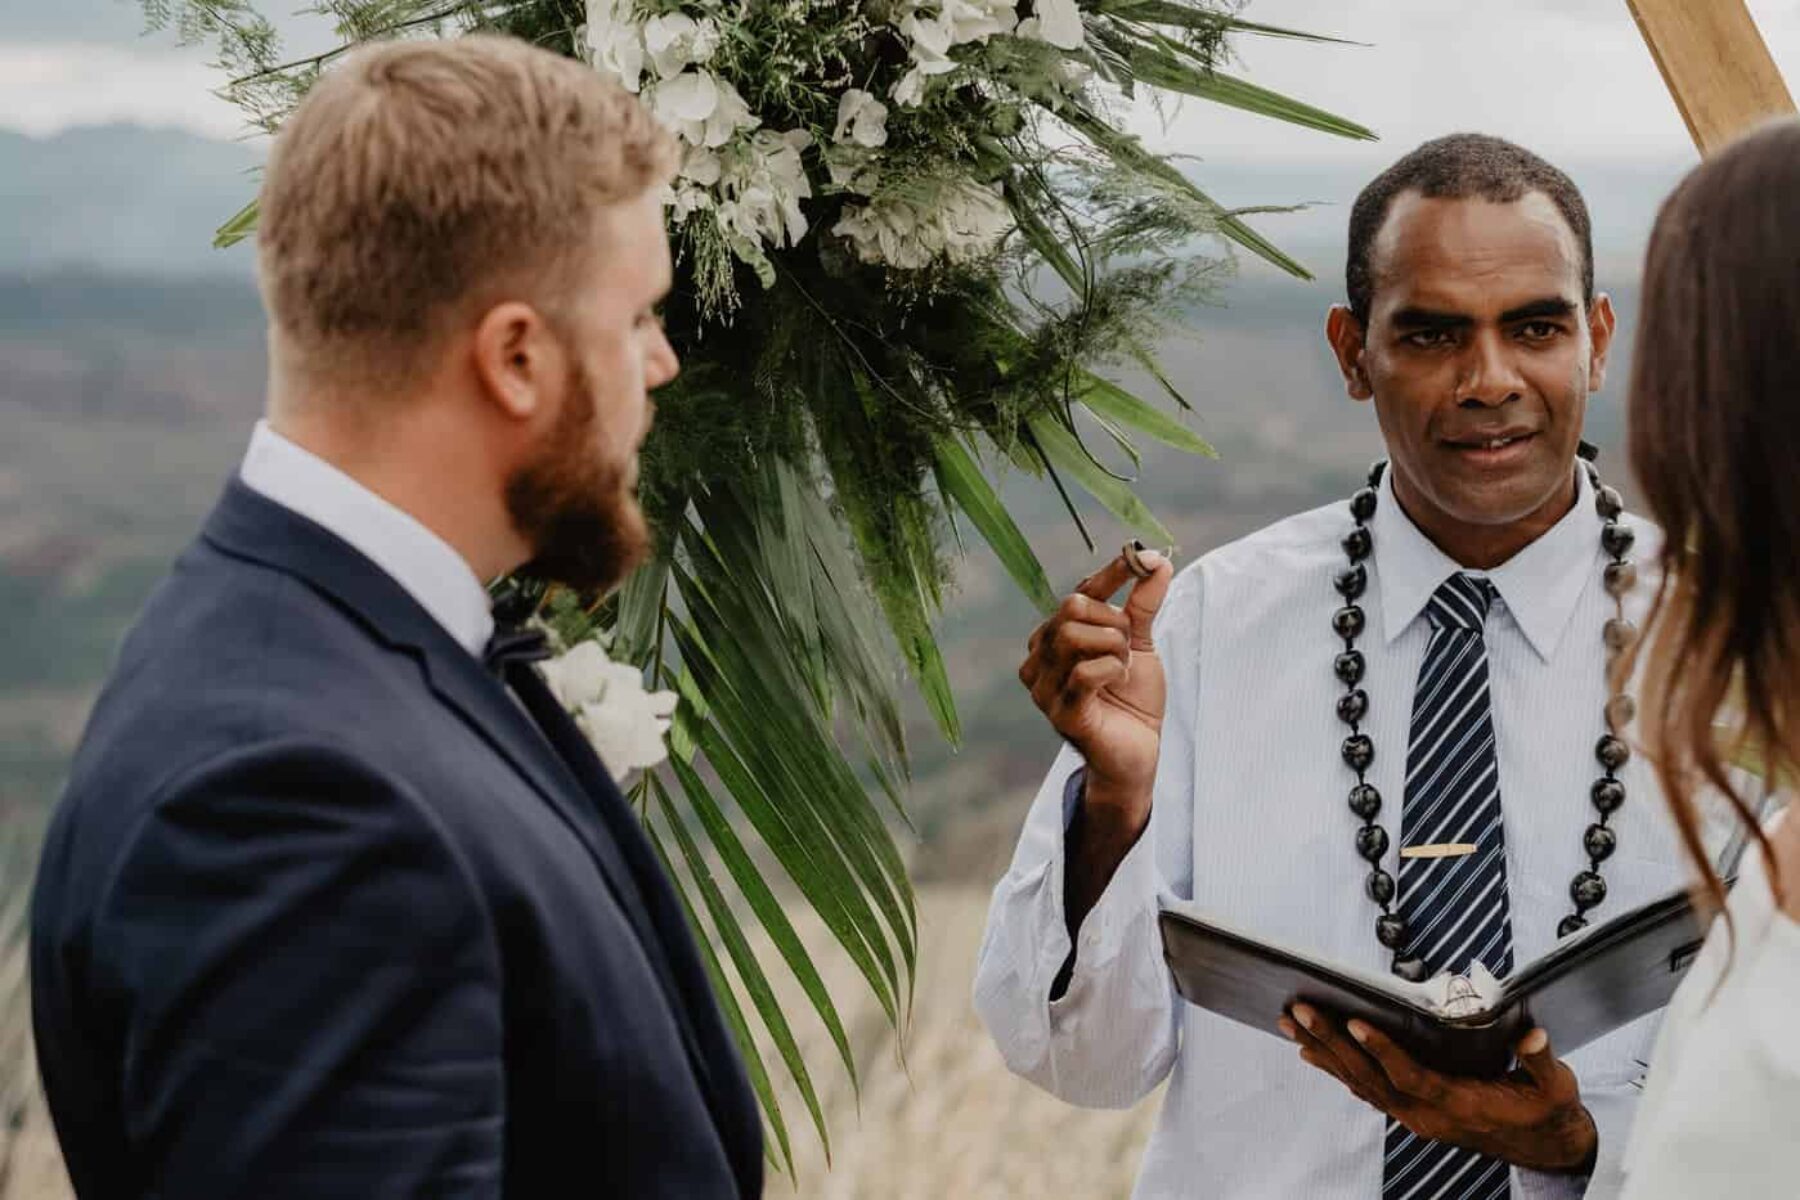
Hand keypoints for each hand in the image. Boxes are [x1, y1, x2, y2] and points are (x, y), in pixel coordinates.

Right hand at [1017, 548, 1173, 813]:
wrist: (1140, 752)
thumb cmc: (1133, 698)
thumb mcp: (1140, 643)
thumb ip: (1143, 602)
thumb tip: (1155, 559)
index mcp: (1054, 636)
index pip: (1078, 592)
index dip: (1111, 573)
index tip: (1143, 559)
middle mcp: (1040, 658)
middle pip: (1071, 608)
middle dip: (1113, 621)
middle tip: (1128, 647)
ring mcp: (1044, 687)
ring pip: (1074, 636)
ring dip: (1114, 648)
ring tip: (1122, 668)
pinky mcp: (1059, 713)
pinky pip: (1083, 672)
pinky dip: (1111, 670)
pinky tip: (1117, 683)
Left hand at [1279, 1005, 1597, 1174]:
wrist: (1546, 1147)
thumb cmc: (1547, 1111)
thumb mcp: (1556, 1087)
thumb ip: (1540, 1060)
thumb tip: (1532, 1035)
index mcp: (1462, 1106)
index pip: (1412, 1077)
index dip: (1383, 1051)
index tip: (1355, 1022)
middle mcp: (1430, 1115)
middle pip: (1371, 1077)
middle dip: (1332, 1042)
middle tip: (1298, 1011)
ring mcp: (1417, 1116)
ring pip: (1361, 1083)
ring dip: (1324, 1052)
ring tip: (1291, 1022)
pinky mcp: (1412, 1113)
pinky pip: (1366, 1090)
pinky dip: (1337, 1068)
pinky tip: (1312, 1050)